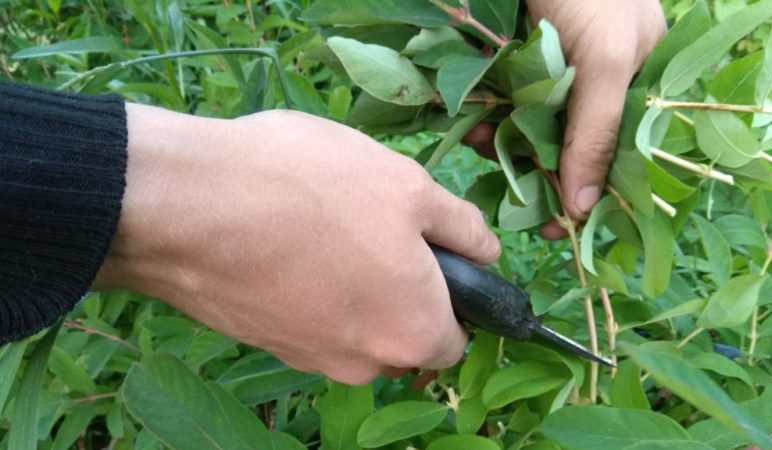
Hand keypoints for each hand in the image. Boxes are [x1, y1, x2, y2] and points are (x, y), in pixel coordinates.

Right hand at [93, 104, 500, 384]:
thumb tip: (487, 253)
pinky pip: (306, 316)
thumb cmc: (314, 189)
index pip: (454, 340)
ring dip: (349, 282)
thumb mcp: (409, 186)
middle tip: (368, 222)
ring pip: (350, 323)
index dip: (452, 296)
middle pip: (400, 333)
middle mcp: (362, 362)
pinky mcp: (261, 340)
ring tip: (319, 222)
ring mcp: (305, 357)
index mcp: (412, 333)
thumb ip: (463, 228)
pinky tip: (283, 236)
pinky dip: (306, 284)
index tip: (428, 253)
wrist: (188, 205)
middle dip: (398, 287)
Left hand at [467, 0, 665, 237]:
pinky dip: (485, 117)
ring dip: (504, 143)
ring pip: (527, 128)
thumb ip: (597, 133)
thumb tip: (583, 207)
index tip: (556, 228)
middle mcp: (591, 81)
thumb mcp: (604, 60)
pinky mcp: (511, 61)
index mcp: (631, 81)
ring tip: (484, 141)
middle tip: (512, 191)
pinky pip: (498, 103)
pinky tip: (475, 122)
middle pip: (565, 146)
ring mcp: (549, 71)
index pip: (614, 154)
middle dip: (535, 168)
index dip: (586, 193)